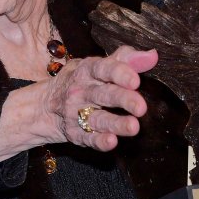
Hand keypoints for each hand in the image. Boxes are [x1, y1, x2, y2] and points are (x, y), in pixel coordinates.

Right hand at [41, 46, 157, 150]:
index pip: (103, 69)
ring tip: (134, 127)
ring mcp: (76, 113)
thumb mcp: (98, 65)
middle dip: (122, 100)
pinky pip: (88, 138)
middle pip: (103, 95)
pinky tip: (111, 142)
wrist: (46, 103)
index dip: (120, 73)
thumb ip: (126, 60)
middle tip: (141, 106)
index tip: (136, 80)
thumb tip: (153, 56)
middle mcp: (80, 91)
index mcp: (87, 70)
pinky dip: (99, 141)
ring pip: (97, 119)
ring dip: (115, 124)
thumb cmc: (81, 81)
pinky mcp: (75, 133)